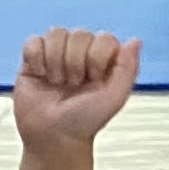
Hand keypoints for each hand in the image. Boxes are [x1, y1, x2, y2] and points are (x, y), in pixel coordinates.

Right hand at [12, 30, 139, 149]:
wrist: (53, 136)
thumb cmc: (85, 120)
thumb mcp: (114, 98)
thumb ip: (128, 68)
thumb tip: (136, 40)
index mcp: (103, 59)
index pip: (104, 38)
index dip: (97, 57)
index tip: (94, 79)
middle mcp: (81, 53)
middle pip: (79, 34)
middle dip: (75, 62)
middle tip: (73, 85)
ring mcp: (56, 54)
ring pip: (56, 33)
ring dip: (55, 61)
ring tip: (57, 82)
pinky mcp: (32, 60)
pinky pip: (33, 42)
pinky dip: (36, 58)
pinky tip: (41, 75)